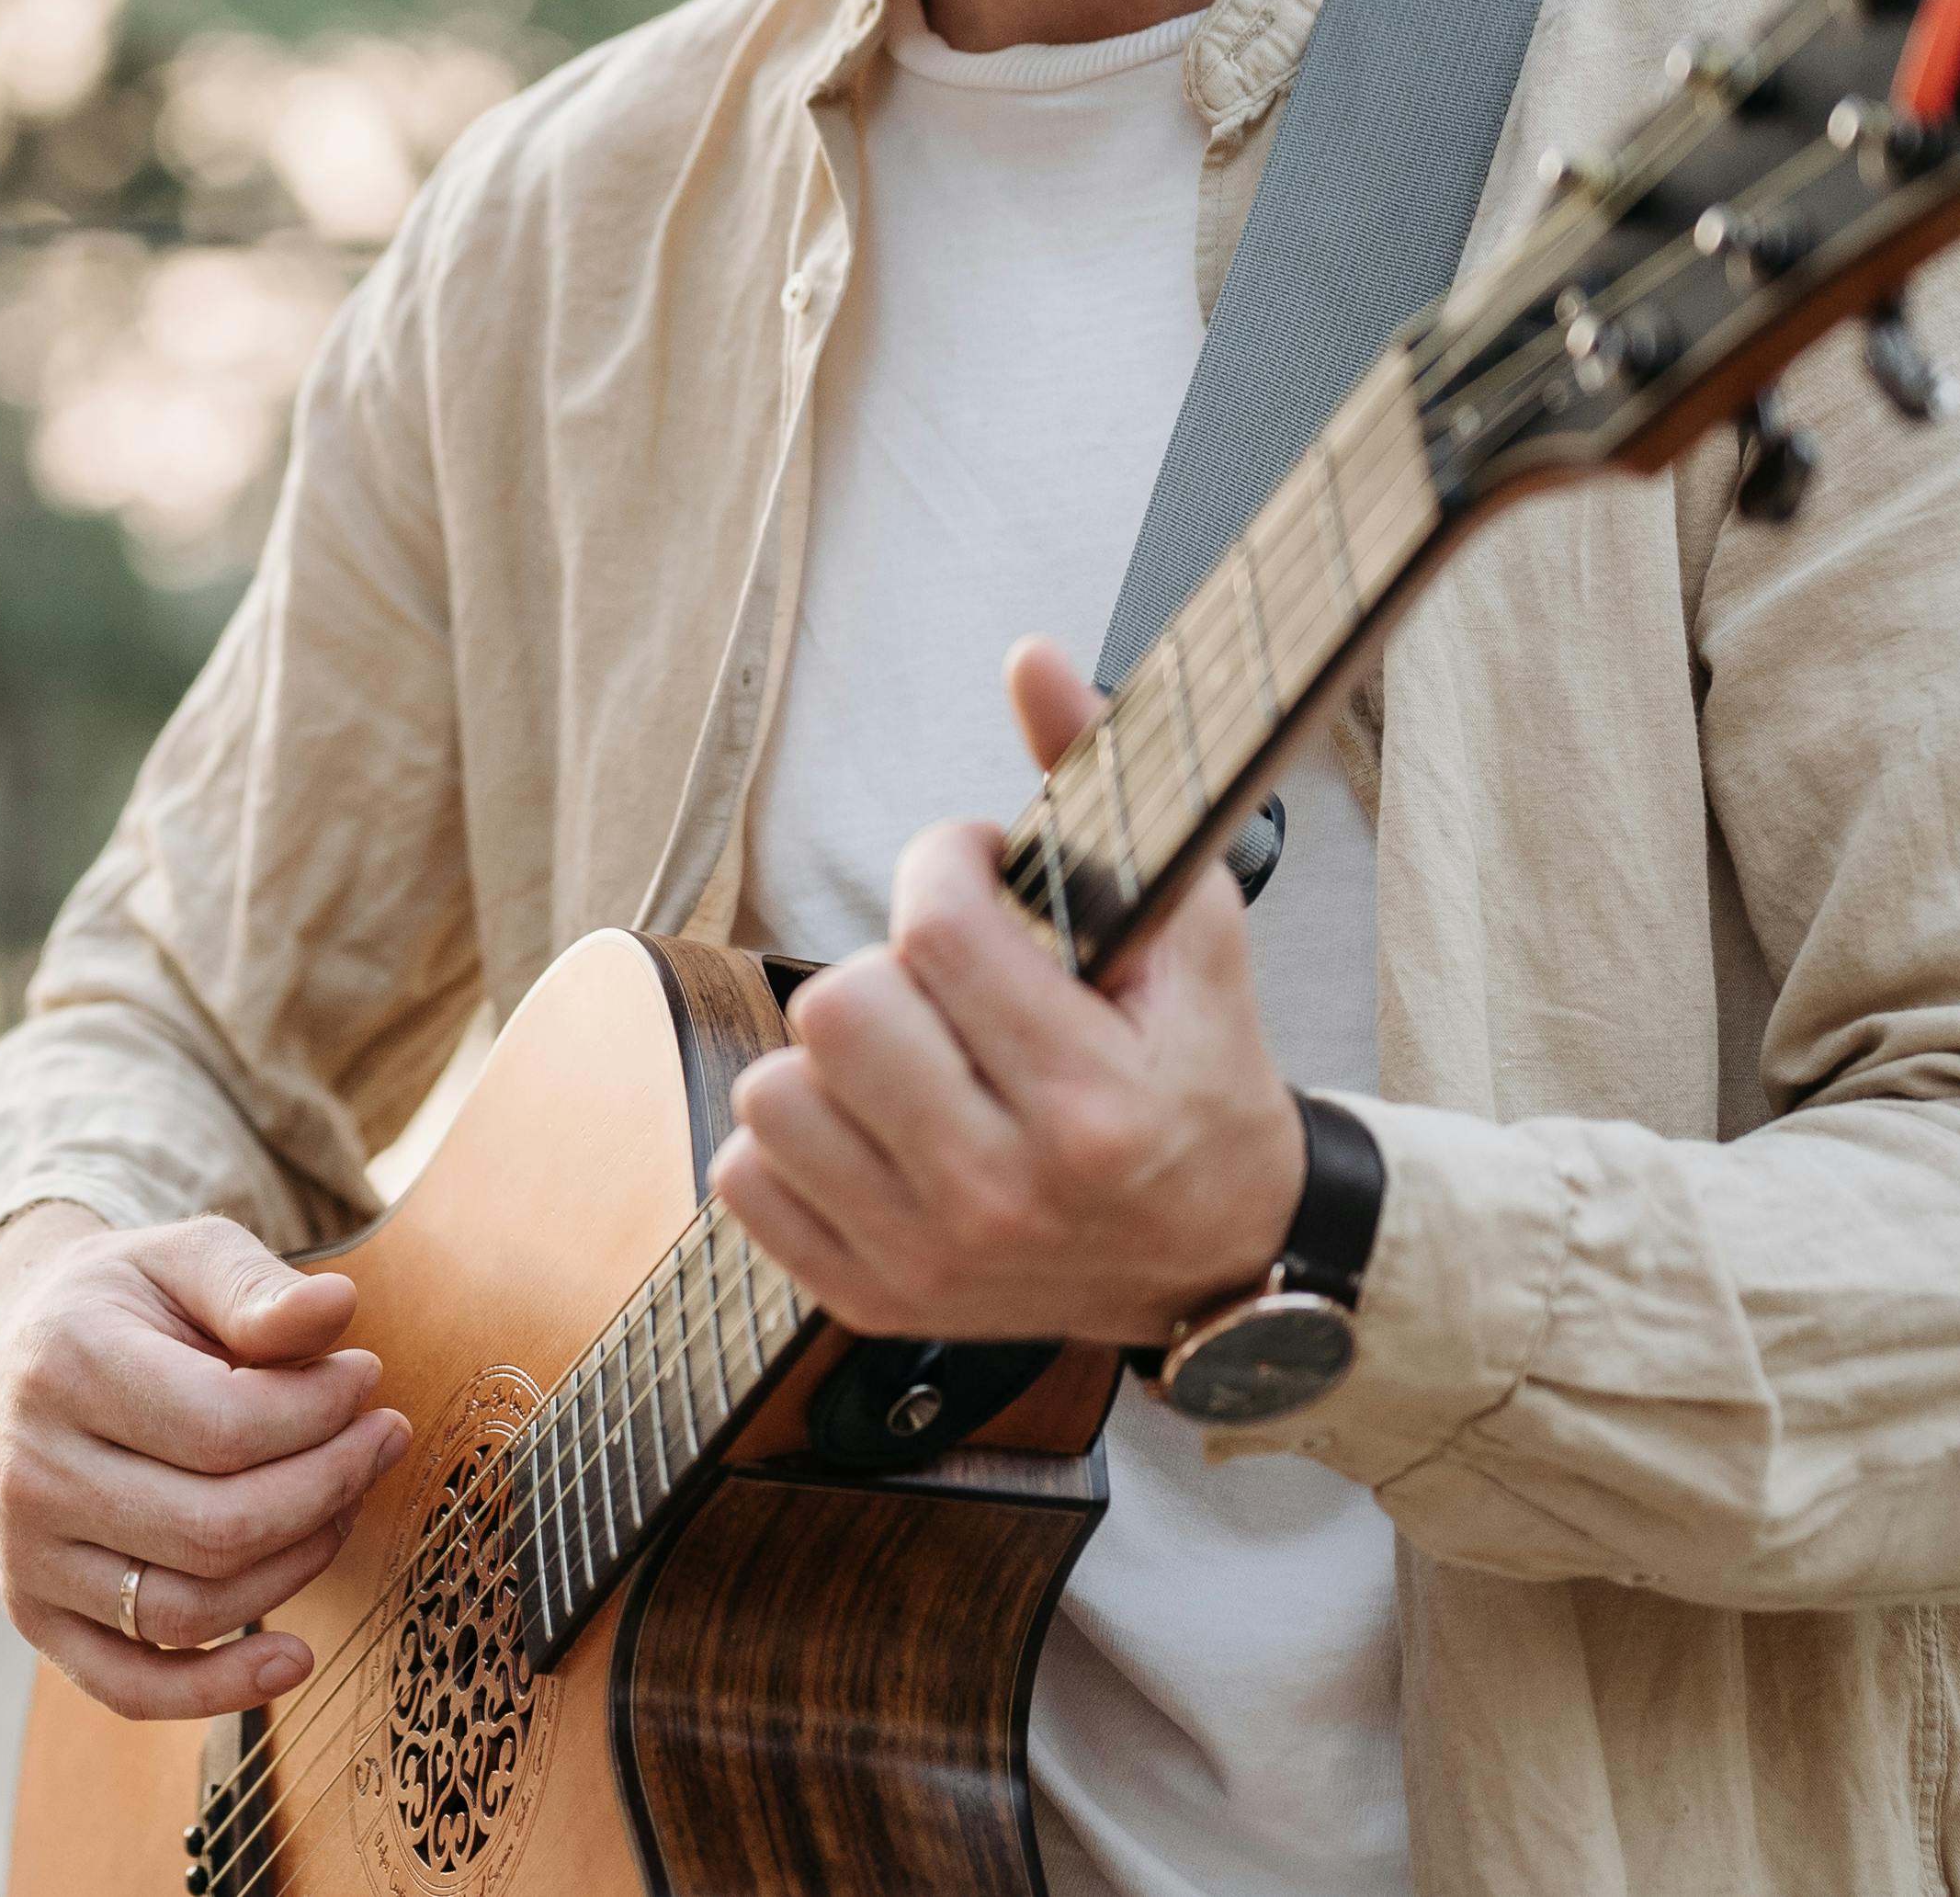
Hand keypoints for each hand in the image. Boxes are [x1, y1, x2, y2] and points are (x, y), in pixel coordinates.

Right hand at [0, 1203, 411, 1719]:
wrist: (18, 1351)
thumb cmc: (126, 1305)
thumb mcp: (186, 1258)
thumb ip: (257, 1287)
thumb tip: (337, 1309)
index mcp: (64, 1365)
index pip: (225, 1425)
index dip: (322, 1412)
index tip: (366, 1379)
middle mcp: (31, 1469)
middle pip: (217, 1527)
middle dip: (328, 1488)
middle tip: (380, 1439)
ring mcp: (27, 1553)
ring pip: (190, 1609)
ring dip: (297, 1567)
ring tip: (343, 1505)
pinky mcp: (36, 1614)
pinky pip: (131, 1686)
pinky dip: (219, 1691)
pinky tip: (295, 1658)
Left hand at [711, 637, 1306, 1344]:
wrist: (1217, 1265)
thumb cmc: (1199, 1085)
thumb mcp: (1190, 934)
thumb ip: (1106, 788)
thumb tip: (1033, 660)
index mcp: (1089, 1106)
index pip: (936, 929)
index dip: (941, 863)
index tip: (973, 868)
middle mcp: (1000, 1195)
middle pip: (837, 1007)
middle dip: (887, 963)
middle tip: (945, 978)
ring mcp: (926, 1258)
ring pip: (774, 1091)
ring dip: (831, 1054)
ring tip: (912, 1057)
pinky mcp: (867, 1299)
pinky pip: (742, 1177)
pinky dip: (791, 1138)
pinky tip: (872, 1125)